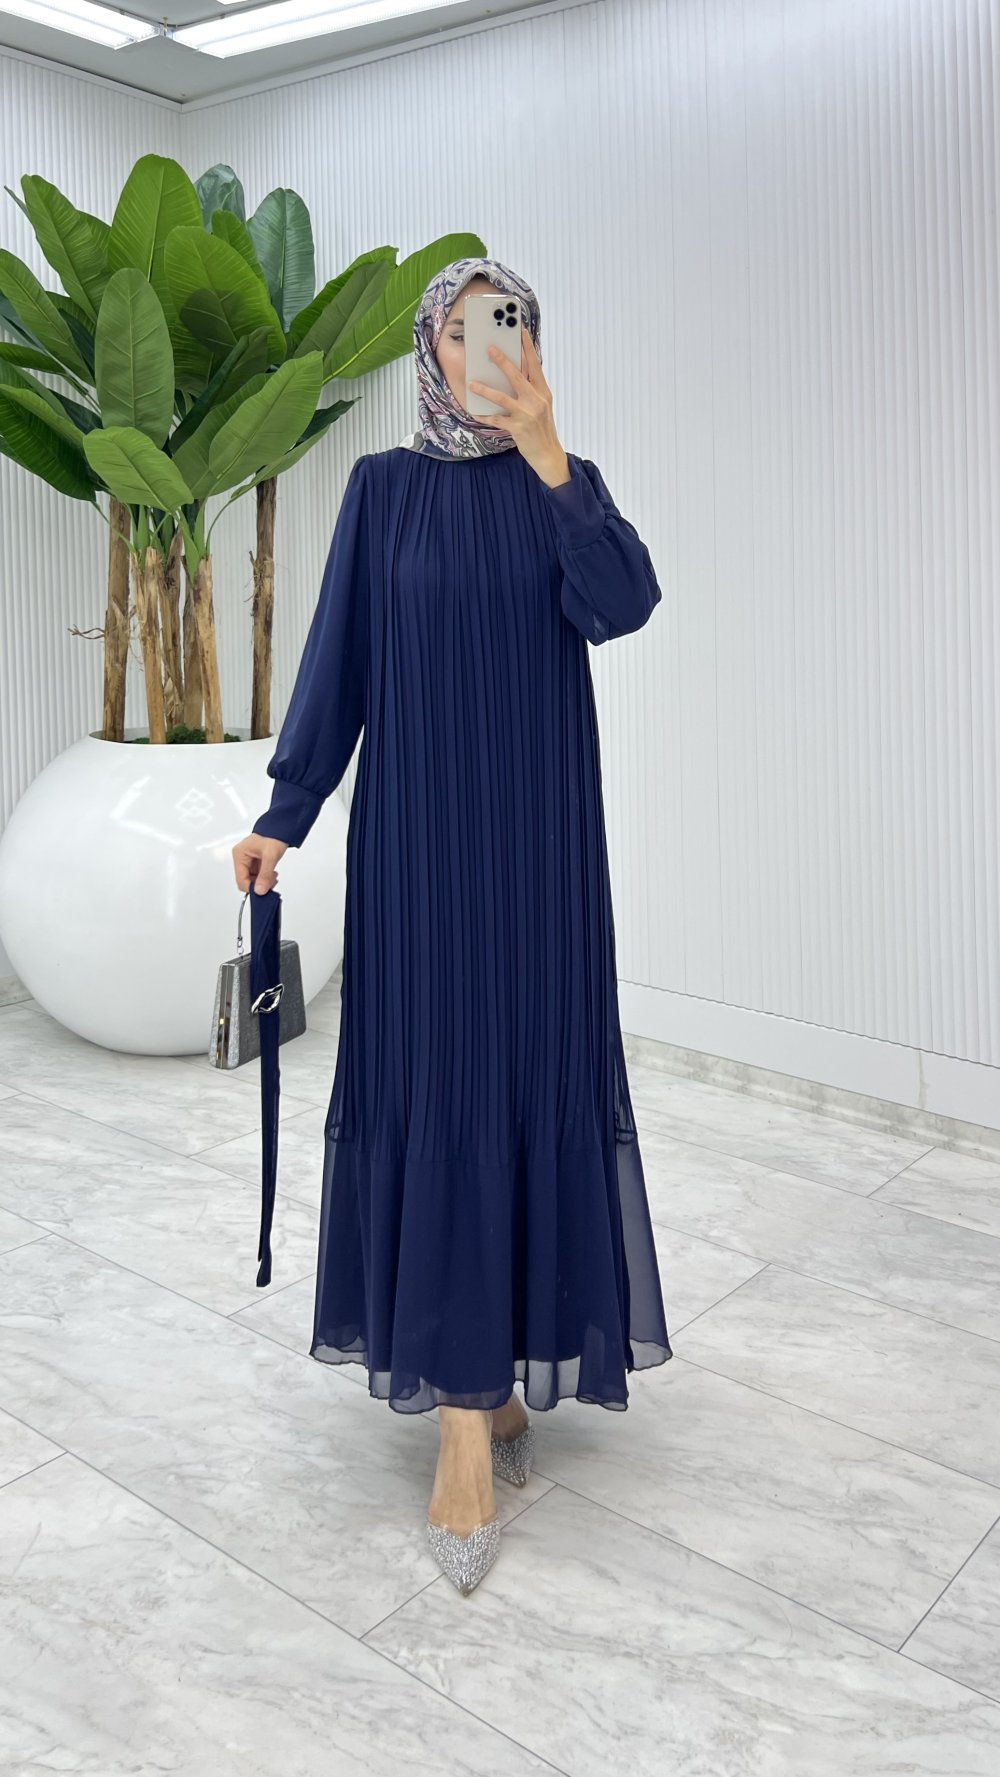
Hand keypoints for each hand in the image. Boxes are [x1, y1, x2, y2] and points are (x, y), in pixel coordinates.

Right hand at [232, 835, 286, 893]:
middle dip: (259, 884)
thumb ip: (264, 875)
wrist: (283, 827)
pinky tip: (272, 873)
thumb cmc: (274, 835)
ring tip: (273, 876)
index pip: (241, 879)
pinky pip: (258, 875)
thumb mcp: (270, 856)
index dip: (251, 887)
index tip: (263, 891)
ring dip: (264, 881)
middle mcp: (242, 858)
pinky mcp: (256, 861)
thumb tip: (259, 891)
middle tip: (271, 882)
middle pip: (246, 880)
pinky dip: (266, 877)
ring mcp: (249, 860)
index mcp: (239, 855)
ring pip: (253, 879)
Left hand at [467, 327, 570, 487]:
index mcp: (543, 392)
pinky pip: (497, 419)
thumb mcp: (542, 406)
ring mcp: (527, 414)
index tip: (521, 331)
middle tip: (490, 349)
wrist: (549, 454)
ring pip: (503, 397)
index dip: (528, 347)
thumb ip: (531, 390)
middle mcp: (536, 400)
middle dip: (503, 361)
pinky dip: (485, 416)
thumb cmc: (542, 428)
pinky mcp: (518, 428)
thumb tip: (513, 374)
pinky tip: (475, 412)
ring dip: (485, 389)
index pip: (535, 365)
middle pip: (517, 376)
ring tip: (472, 383)